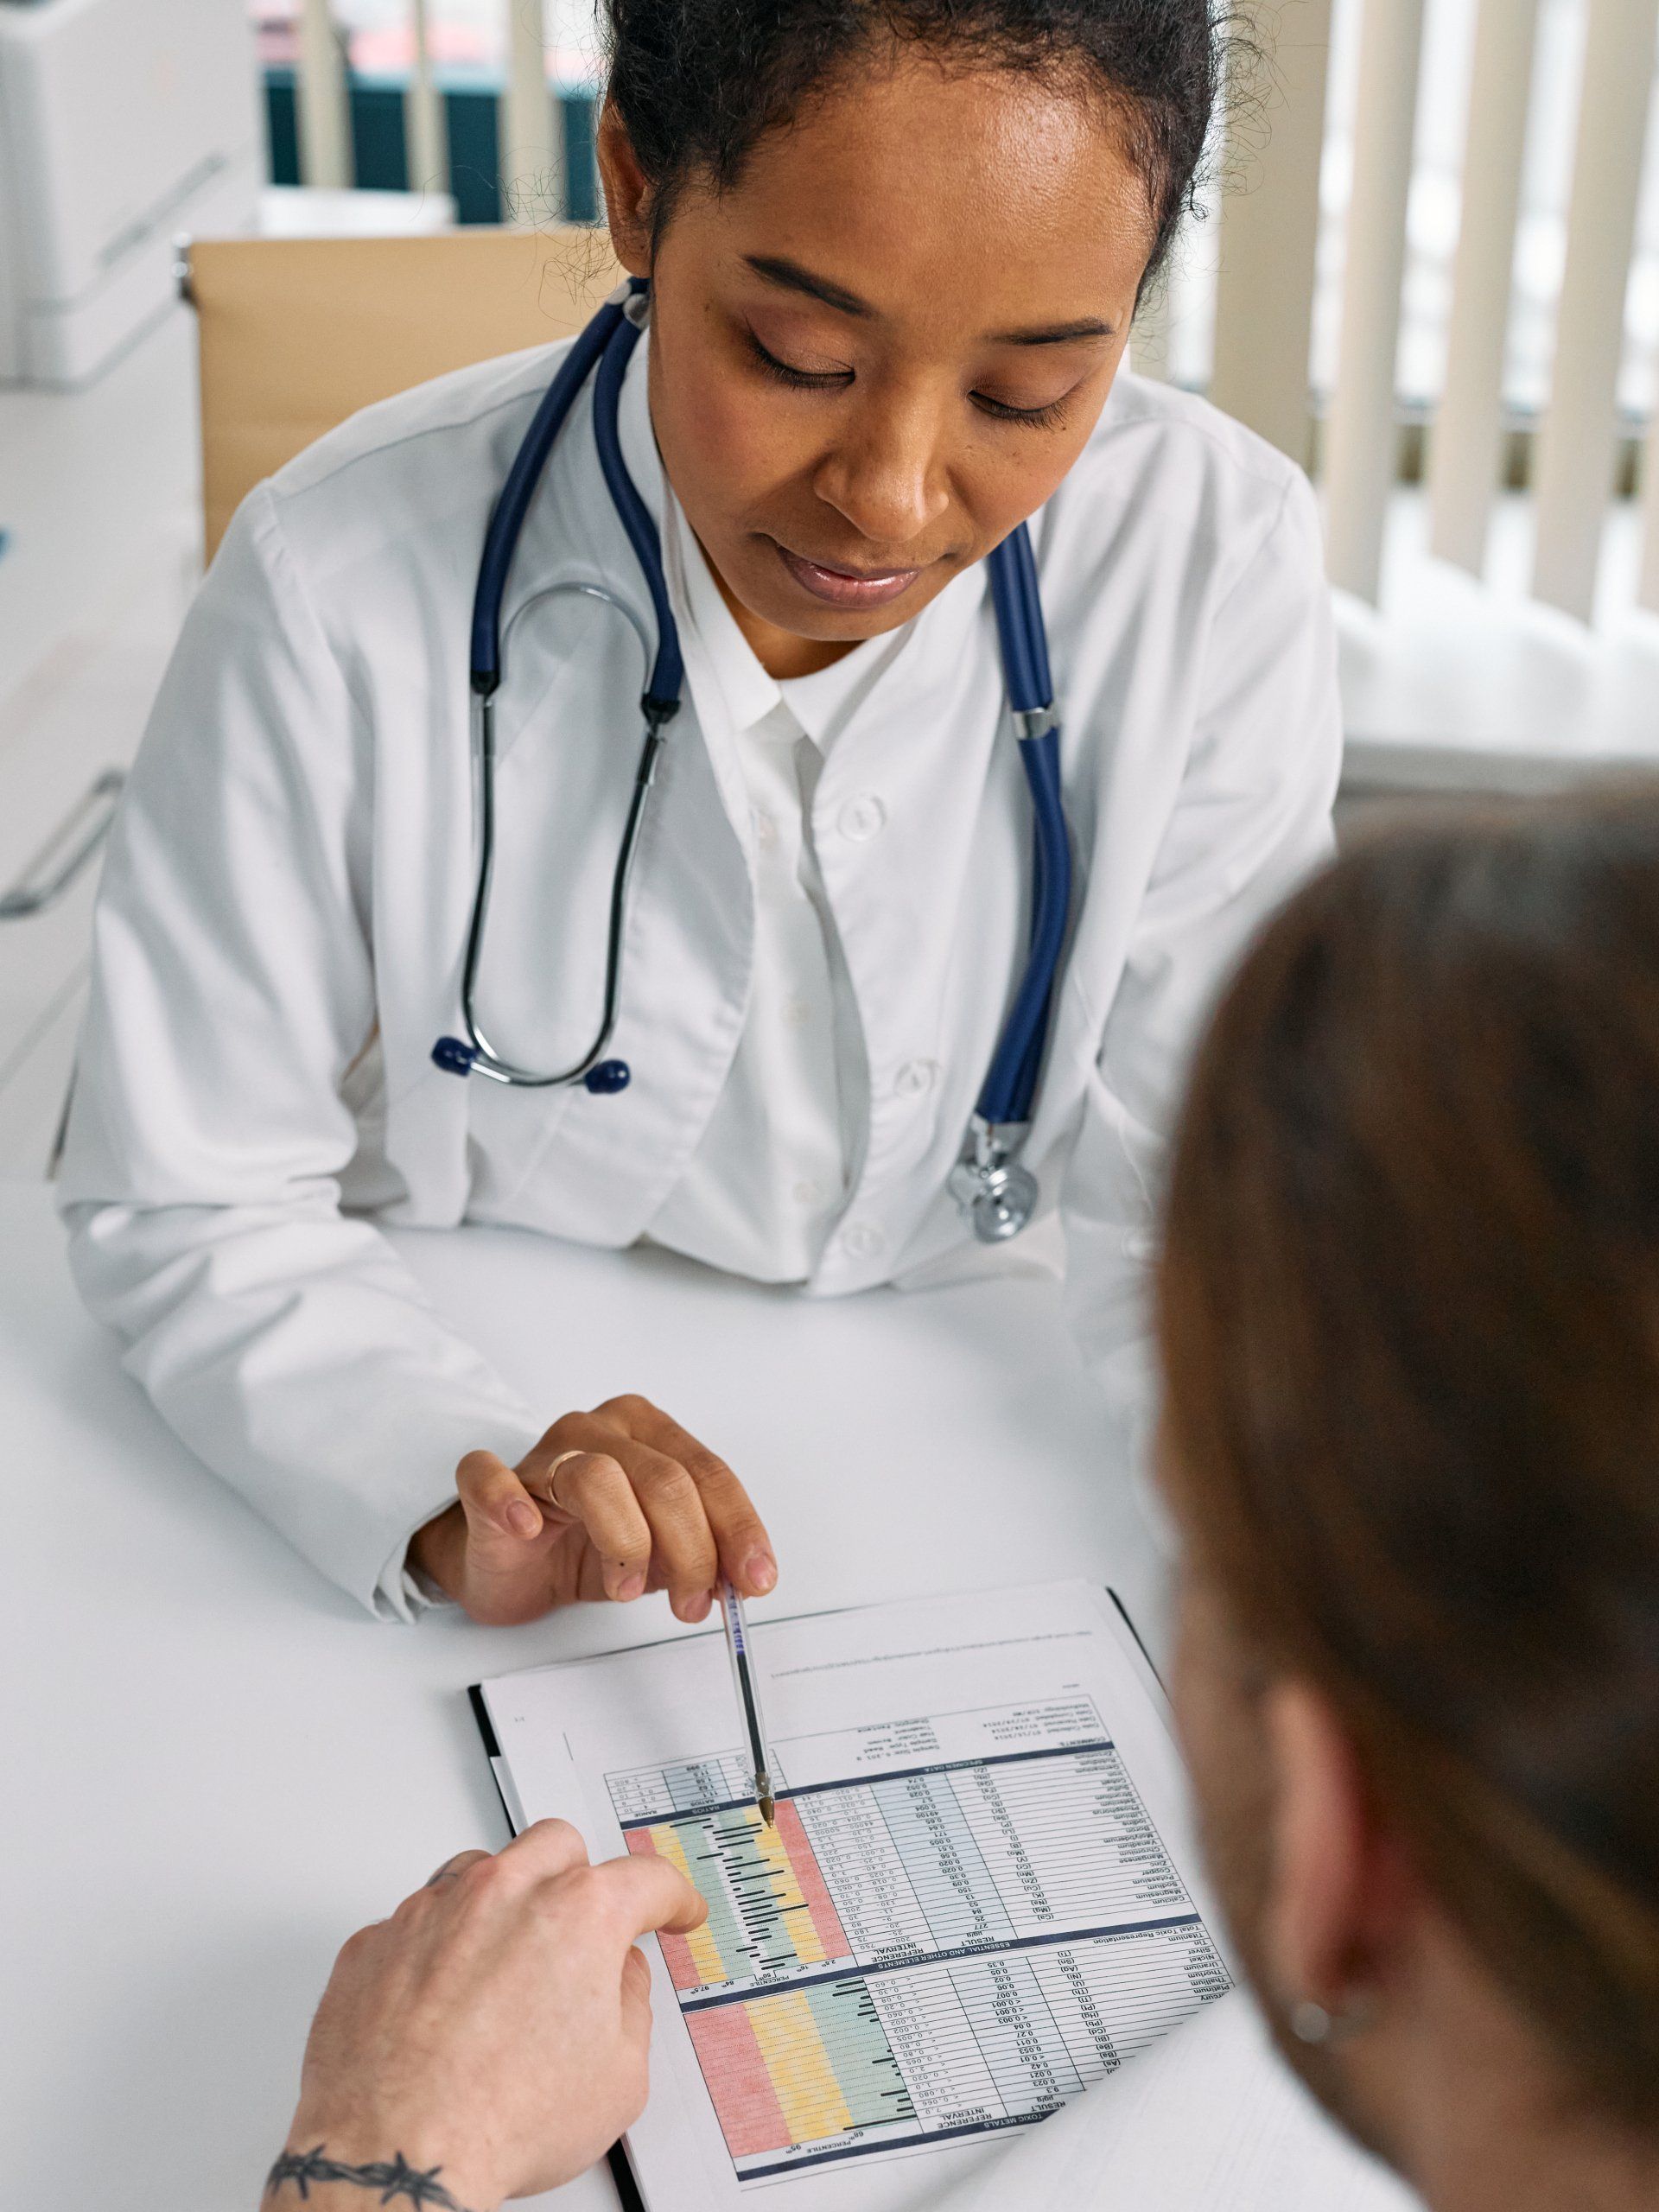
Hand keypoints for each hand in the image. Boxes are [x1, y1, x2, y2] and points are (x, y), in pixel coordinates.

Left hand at [275, 1820, 706, 2211]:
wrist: (398, 2155)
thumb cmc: (501, 2120)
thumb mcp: (618, 2078)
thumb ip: (630, 2006)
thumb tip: (617, 1982)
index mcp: (578, 1914)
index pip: (645, 1878)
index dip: (671, 1897)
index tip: (672, 1906)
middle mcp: (503, 1893)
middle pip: (556, 1845)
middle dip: (580, 1877)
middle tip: (582, 1929)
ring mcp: (432, 1910)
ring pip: (481, 1870)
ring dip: (503, 1901)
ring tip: (506, 1967)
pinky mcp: (376, 1940)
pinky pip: (417, 1921)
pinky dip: (438, 1947)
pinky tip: (445, 1999)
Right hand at [408, 1395, 776, 1626]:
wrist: (508, 1565)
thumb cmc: (583, 1546)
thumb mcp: (659, 1554)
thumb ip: (699, 1555)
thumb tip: (742, 1581)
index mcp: (649, 1433)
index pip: (708, 1473)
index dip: (736, 1529)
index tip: (754, 1580)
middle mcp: (600, 1430)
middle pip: (663, 1479)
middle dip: (691, 1550)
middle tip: (693, 1604)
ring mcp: (543, 1452)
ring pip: (598, 1477)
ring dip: (626, 1543)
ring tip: (628, 1589)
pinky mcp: (490, 1483)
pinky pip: (490, 1476)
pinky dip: (509, 1501)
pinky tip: (529, 1529)